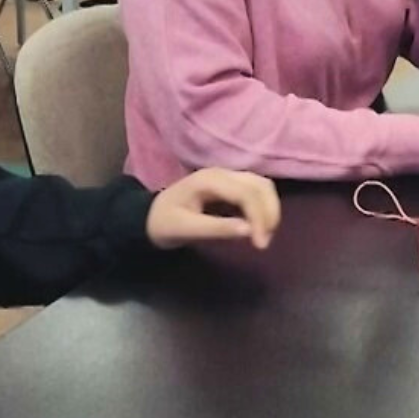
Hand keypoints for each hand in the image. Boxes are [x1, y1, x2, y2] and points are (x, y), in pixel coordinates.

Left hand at [146, 168, 280, 250]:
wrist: (148, 216)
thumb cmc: (164, 222)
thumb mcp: (186, 229)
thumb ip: (216, 228)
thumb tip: (249, 231)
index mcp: (209, 180)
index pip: (247, 193)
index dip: (260, 217)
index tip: (260, 244)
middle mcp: (222, 173)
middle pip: (261, 185)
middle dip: (269, 213)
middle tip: (264, 242)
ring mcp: (227, 177)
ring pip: (262, 186)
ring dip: (269, 209)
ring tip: (263, 236)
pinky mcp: (230, 186)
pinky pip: (255, 191)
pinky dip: (263, 208)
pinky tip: (258, 227)